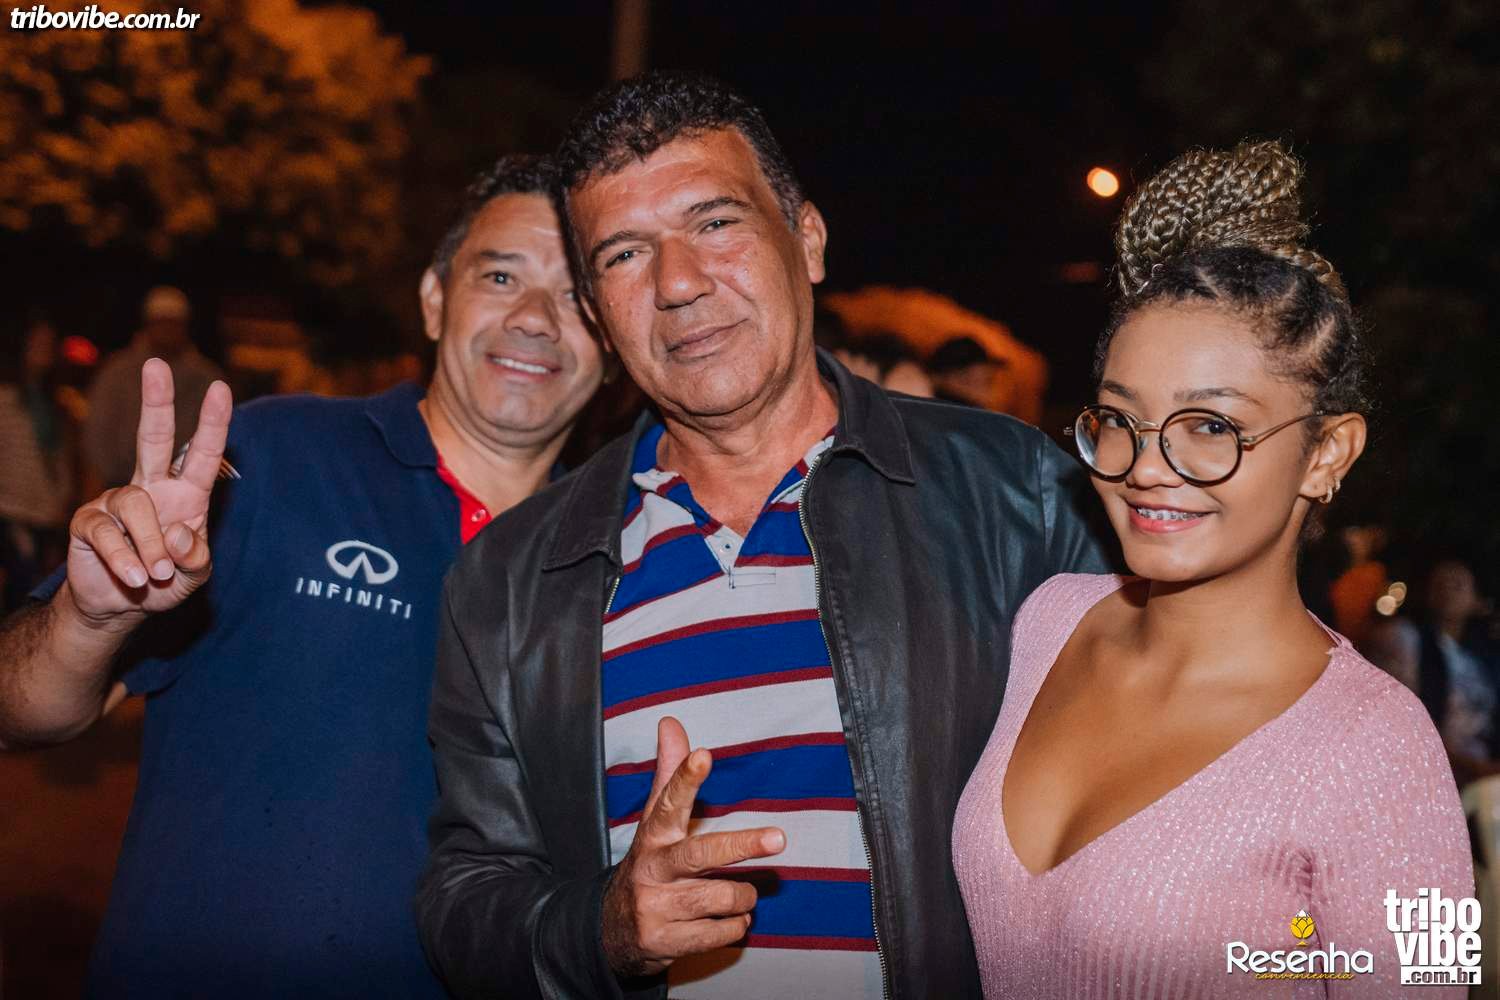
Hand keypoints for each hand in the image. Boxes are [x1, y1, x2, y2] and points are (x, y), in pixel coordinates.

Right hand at [64, 358, 231, 625]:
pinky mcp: (89, 521)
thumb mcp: (194, 576)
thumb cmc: (166, 582)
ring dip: (149, 545)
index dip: (212, 422)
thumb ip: (197, 558)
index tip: (220, 388)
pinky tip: (135, 578)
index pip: (203, 454)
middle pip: (154, 438)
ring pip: (136, 505)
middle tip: (156, 364)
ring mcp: (117, 501)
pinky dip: (125, 559)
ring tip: (156, 575)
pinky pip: (107, 533)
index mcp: (186, 494)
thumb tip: (179, 531)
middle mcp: (152, 488)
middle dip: (156, 401)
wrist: (120, 607)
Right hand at [601, 717, 785, 977]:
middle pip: (700, 854)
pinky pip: (719, 934)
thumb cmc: (651, 865)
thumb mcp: (654, 823)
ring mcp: (655, 907)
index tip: (704, 754)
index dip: (685, 778)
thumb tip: (671, 722)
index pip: (668, 801)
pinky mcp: (663, 942)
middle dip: (741, 845)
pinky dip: (735, 926)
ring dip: (743, 897)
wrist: (613, 931)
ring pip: (721, 899)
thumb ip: (670, 775)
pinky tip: (731, 920)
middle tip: (778, 838)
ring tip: (744, 894)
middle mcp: (652, 869)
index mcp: (652, 835)